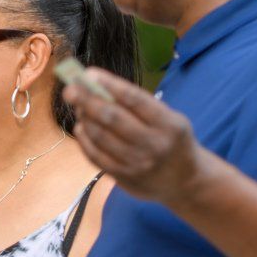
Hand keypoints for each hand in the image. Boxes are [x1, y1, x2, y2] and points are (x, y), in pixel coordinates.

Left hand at [63, 68, 210, 205]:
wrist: (186, 182)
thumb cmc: (173, 141)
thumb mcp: (171, 119)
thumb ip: (141, 106)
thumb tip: (100, 87)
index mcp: (169, 124)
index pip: (135, 99)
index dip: (109, 85)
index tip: (88, 74)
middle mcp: (154, 145)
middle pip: (113, 118)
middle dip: (88, 101)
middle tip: (70, 89)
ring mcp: (138, 164)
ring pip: (101, 137)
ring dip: (85, 119)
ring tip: (78, 107)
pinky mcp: (125, 179)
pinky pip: (96, 157)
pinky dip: (85, 140)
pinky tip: (81, 128)